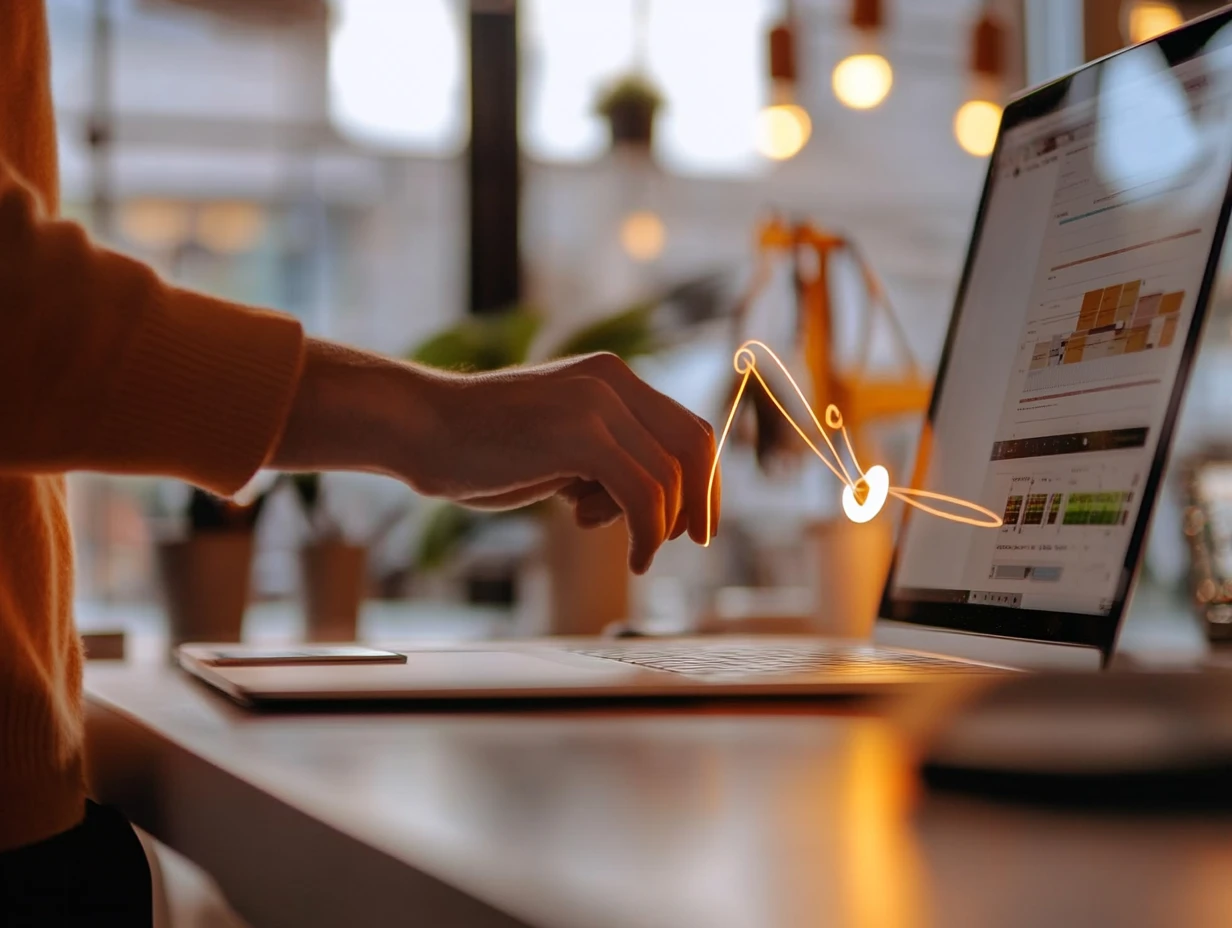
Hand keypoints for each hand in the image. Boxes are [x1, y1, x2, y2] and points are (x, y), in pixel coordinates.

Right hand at [273, 341, 718, 573]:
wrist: (422, 429)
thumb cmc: (481, 448)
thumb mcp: (558, 446)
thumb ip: (605, 461)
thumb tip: (655, 504)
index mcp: (611, 378)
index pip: (687, 427)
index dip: (704, 479)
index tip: (696, 522)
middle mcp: (612, 381)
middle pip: (694, 444)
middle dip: (701, 501)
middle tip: (691, 542)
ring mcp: (597, 403)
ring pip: (671, 475)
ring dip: (666, 526)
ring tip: (638, 554)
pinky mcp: (580, 434)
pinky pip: (644, 493)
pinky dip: (649, 534)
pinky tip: (634, 559)